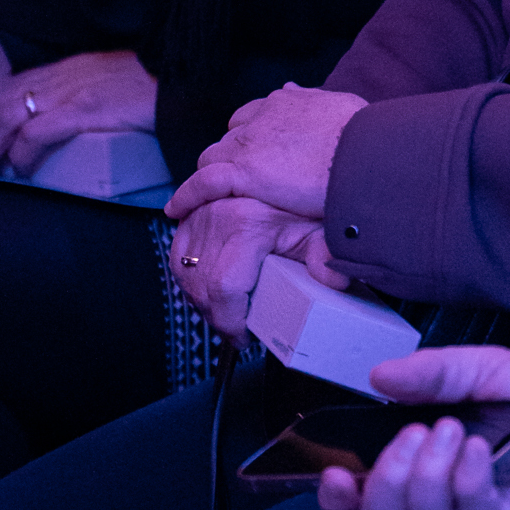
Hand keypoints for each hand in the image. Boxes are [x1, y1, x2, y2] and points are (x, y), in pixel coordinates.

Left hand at [0, 50, 157, 177]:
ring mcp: (71, 92)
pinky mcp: (87, 110)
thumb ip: (72, 98)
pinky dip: (21, 153)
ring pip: (8, 117)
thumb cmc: (144, 88)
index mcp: (58, 71)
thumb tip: (47, 129)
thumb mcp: (98, 85)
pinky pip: (39, 132)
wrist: (182, 76)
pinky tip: (18, 170)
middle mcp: (58, 78)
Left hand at [167, 84, 369, 223]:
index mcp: (284, 103)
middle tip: (234, 182)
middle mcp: (261, 118)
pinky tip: (176, 209)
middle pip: (229, 139)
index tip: (253, 155)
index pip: (251, 118)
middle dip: (228, 158)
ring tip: (204, 199)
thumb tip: (293, 89)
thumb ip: (314, 99)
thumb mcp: (340, 104)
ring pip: (212, 159)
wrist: (367, 155)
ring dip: (210, 176)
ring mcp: (249, 144)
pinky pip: (202, 183)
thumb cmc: (365, 136)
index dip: (249, 139)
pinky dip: (186, 195)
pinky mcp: (243, 172)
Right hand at [168, 197, 329, 340]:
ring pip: (185, 275)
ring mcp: (200, 214)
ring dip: (201, 300)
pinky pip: (177, 257)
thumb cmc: (303, 205)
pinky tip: (207, 289)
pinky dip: (188, 278)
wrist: (292, 173)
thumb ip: (325, 256)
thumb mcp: (317, 230)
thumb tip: (333, 280)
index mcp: (246, 223)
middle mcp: (217, 216)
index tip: (242, 336)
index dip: (229, 320)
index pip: (224, 287)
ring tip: (226, 312)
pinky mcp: (191, 214)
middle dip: (217, 318)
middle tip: (237, 330)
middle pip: (202, 287)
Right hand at [317, 345, 509, 509]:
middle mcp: (447, 492)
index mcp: (434, 455)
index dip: (343, 494)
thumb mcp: (500, 368)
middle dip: (386, 479)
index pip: (369, 488)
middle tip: (414, 437)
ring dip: (424, 479)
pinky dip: (467, 484)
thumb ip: (442, 371)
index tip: (335, 473)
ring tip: (449, 434)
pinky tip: (478, 453)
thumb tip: (382, 374)